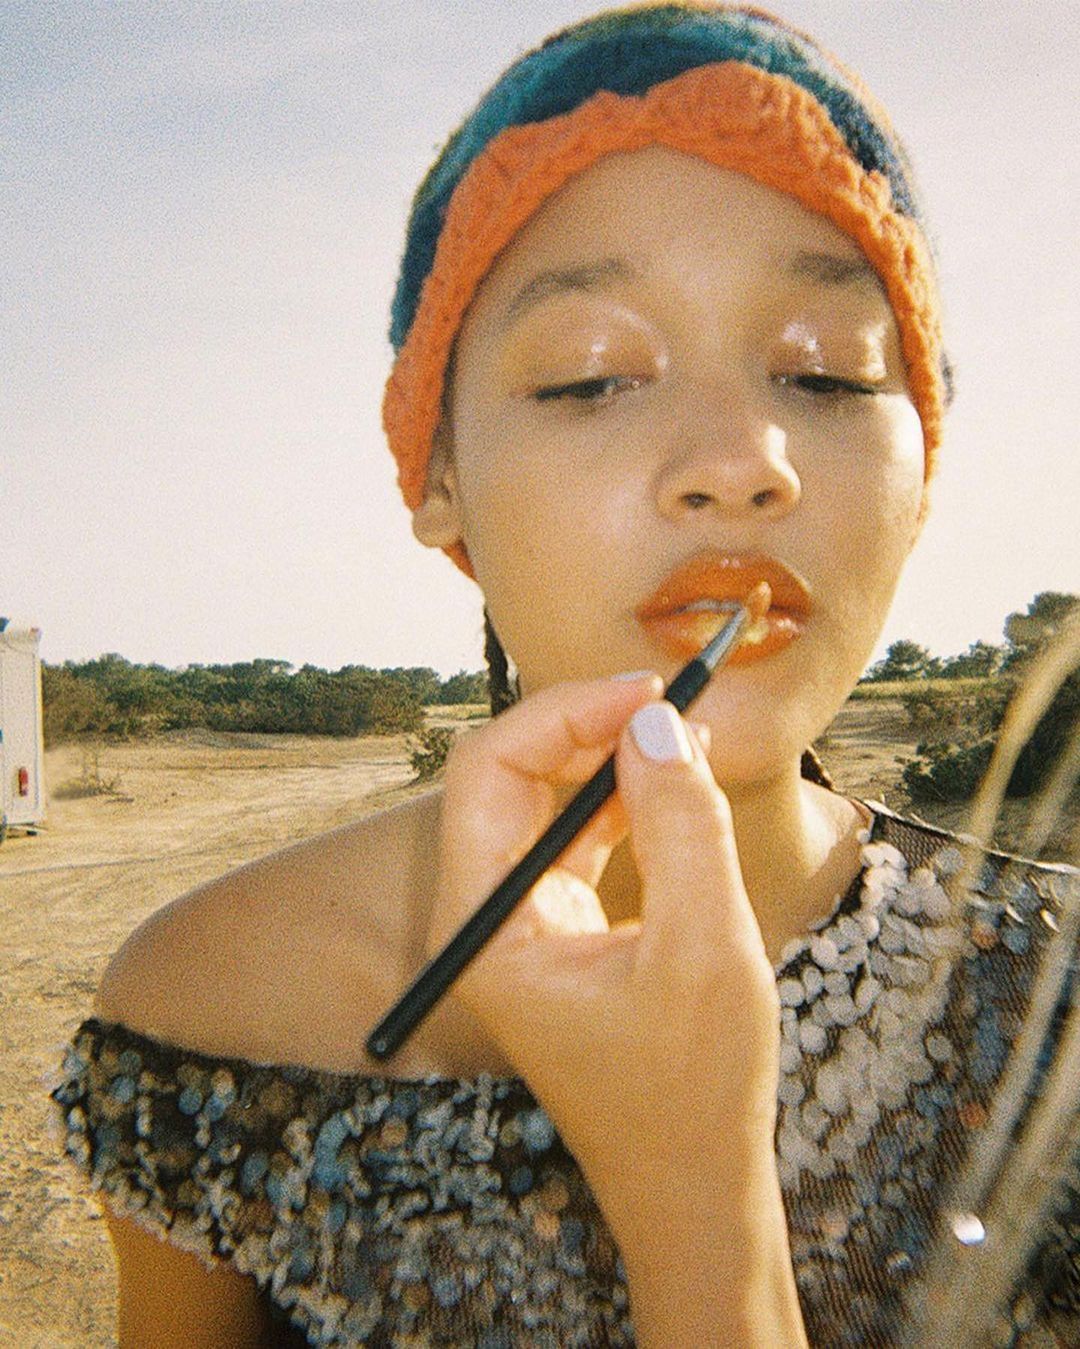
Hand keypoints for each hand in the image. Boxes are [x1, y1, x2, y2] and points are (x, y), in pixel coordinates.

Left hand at [425, 674, 782, 1230]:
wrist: (692, 1186)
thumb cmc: (694, 1090)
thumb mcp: (705, 949)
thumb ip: (681, 827)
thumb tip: (659, 723)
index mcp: (485, 926)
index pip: (492, 773)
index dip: (565, 716)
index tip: (648, 694)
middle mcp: (483, 915)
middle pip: (510, 777)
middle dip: (586, 727)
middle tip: (670, 704)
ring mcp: (517, 921)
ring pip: (543, 801)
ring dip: (607, 758)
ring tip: (682, 733)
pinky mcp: (555, 926)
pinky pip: (573, 837)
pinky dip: (620, 800)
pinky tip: (670, 780)